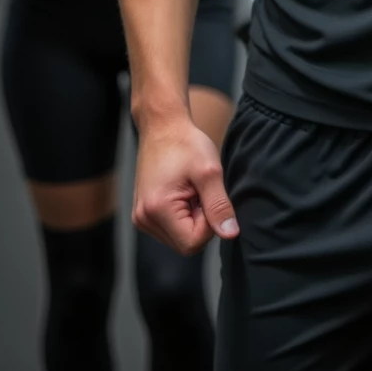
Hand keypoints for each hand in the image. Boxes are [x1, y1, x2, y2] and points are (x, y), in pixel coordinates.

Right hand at [133, 113, 238, 255]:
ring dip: (192, 219)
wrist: (163, 126)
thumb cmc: (185, 143)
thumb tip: (230, 234)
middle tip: (200, 192)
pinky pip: (171, 229)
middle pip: (185, 244)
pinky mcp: (144, 213)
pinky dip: (183, 215)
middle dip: (201, 222)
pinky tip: (184, 193)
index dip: (209, 224)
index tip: (208, 196)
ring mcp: (141, 218)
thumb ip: (219, 206)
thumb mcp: (210, 172)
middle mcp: (143, 219)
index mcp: (156, 210)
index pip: (192, 243)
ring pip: (179, 238)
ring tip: (191, 190)